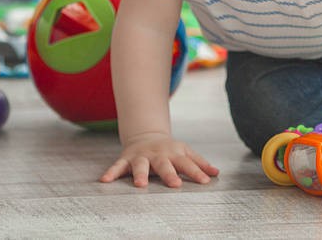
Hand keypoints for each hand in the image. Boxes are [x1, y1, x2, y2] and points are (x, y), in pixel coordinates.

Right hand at [98, 133, 218, 187]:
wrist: (146, 135)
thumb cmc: (169, 149)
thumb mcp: (185, 152)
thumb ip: (199, 163)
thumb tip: (217, 173)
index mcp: (174, 154)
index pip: (187, 164)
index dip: (196, 172)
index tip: (205, 181)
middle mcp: (157, 154)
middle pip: (164, 165)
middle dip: (169, 174)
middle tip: (175, 184)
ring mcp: (141, 156)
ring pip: (140, 165)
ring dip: (140, 174)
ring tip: (140, 184)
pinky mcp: (126, 159)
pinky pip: (117, 166)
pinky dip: (111, 172)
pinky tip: (104, 180)